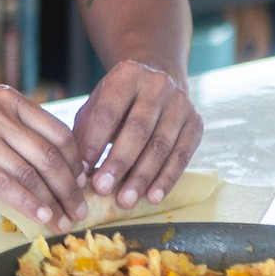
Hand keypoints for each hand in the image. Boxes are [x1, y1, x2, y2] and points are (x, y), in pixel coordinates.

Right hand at [0, 80, 87, 226]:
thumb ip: (12, 120)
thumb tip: (43, 152)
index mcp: (9, 100)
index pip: (59, 133)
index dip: (77, 163)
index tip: (82, 183)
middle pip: (51, 156)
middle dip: (71, 188)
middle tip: (81, 208)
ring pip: (30, 173)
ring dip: (53, 202)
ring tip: (64, 220)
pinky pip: (3, 185)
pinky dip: (27, 204)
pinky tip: (40, 216)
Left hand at [71, 61, 203, 209]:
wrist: (157, 80)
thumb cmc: (118, 101)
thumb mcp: (97, 105)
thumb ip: (86, 132)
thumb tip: (79, 169)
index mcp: (127, 75)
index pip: (108, 111)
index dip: (94, 142)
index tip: (82, 170)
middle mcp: (157, 85)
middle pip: (137, 129)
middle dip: (119, 163)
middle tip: (102, 189)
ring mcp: (180, 104)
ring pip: (161, 145)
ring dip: (142, 177)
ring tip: (126, 200)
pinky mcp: (196, 123)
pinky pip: (182, 156)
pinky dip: (167, 179)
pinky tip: (153, 197)